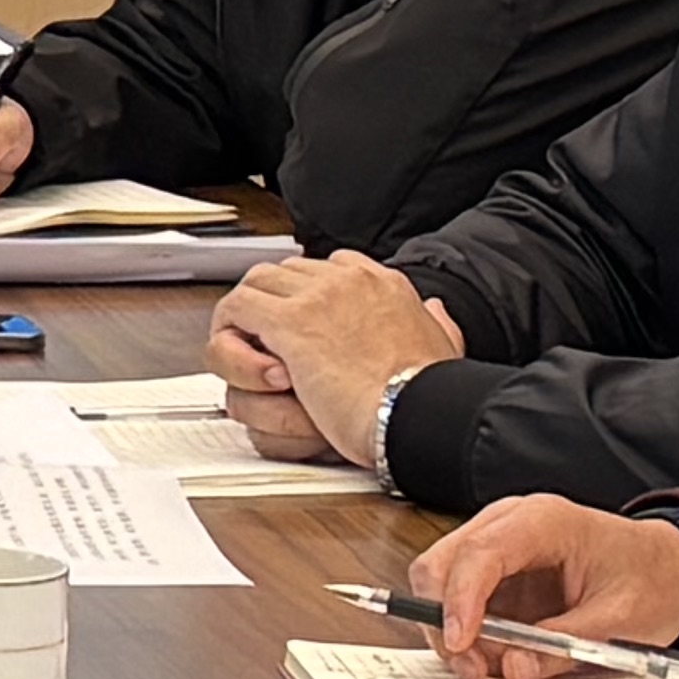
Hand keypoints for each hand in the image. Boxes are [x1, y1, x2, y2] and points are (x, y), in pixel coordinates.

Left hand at [209, 255, 463, 468]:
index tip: (305, 322)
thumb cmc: (431, 393)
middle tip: (266, 341)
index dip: (310, 293)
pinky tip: (244, 366)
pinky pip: (236, 311)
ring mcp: (316, 297)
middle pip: (287, 271)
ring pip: (255, 285)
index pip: (331, 266)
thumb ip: (437, 324)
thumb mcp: (445, 348)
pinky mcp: (289, 323)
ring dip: (245, 318)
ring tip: (249, 353)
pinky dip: (232, 337)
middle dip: (272, 303)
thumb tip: (435, 311)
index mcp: (384, 284)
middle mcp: (347, 280)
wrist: (420, 412)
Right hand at [402, 494, 678, 673]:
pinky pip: (461, 601)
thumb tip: (511, 667)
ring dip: (454, 632)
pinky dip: (468, 634)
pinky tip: (497, 655)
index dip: (459, 600)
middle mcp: (508, 524)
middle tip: (472, 668)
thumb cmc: (650, 580)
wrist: (669, 569)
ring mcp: (496, 546)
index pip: (480, 553)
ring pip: (441, 584)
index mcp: (543, 521)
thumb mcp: (621, 621)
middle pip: (441, 564)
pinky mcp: (495, 573)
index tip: (459, 644)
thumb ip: (564, 645)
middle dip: (443, 621)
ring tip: (492, 668)